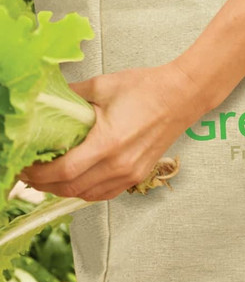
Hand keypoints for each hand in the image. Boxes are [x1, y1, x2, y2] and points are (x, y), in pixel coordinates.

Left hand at [18, 63, 207, 201]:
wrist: (183, 95)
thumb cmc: (147, 88)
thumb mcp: (103, 85)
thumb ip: (71, 96)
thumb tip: (46, 101)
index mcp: (108, 143)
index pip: (63, 171)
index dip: (39, 173)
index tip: (25, 166)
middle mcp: (119, 165)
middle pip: (70, 188)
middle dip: (44, 185)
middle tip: (29, 174)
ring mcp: (131, 173)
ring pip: (86, 196)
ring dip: (63, 191)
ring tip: (48, 179)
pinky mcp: (139, 174)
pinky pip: (105, 194)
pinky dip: (86, 192)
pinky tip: (76, 182)